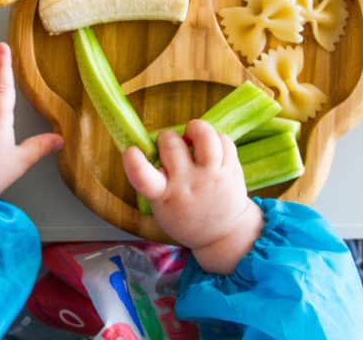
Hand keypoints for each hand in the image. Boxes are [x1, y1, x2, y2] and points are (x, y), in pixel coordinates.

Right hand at [122, 119, 263, 273]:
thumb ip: (153, 179)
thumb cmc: (184, 215)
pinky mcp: (232, 169)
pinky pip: (224, 139)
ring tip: (193, 135)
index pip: (144, 178)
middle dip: (167, 137)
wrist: (223, 234)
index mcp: (164, 196)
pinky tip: (211, 147)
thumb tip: (151, 143)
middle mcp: (188, 183)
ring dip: (195, 128)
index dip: (134, 161)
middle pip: (172, 144)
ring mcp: (212, 176)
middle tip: (170, 145)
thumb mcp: (160, 206)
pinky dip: (215, 137)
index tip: (130, 151)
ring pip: (204, 135)